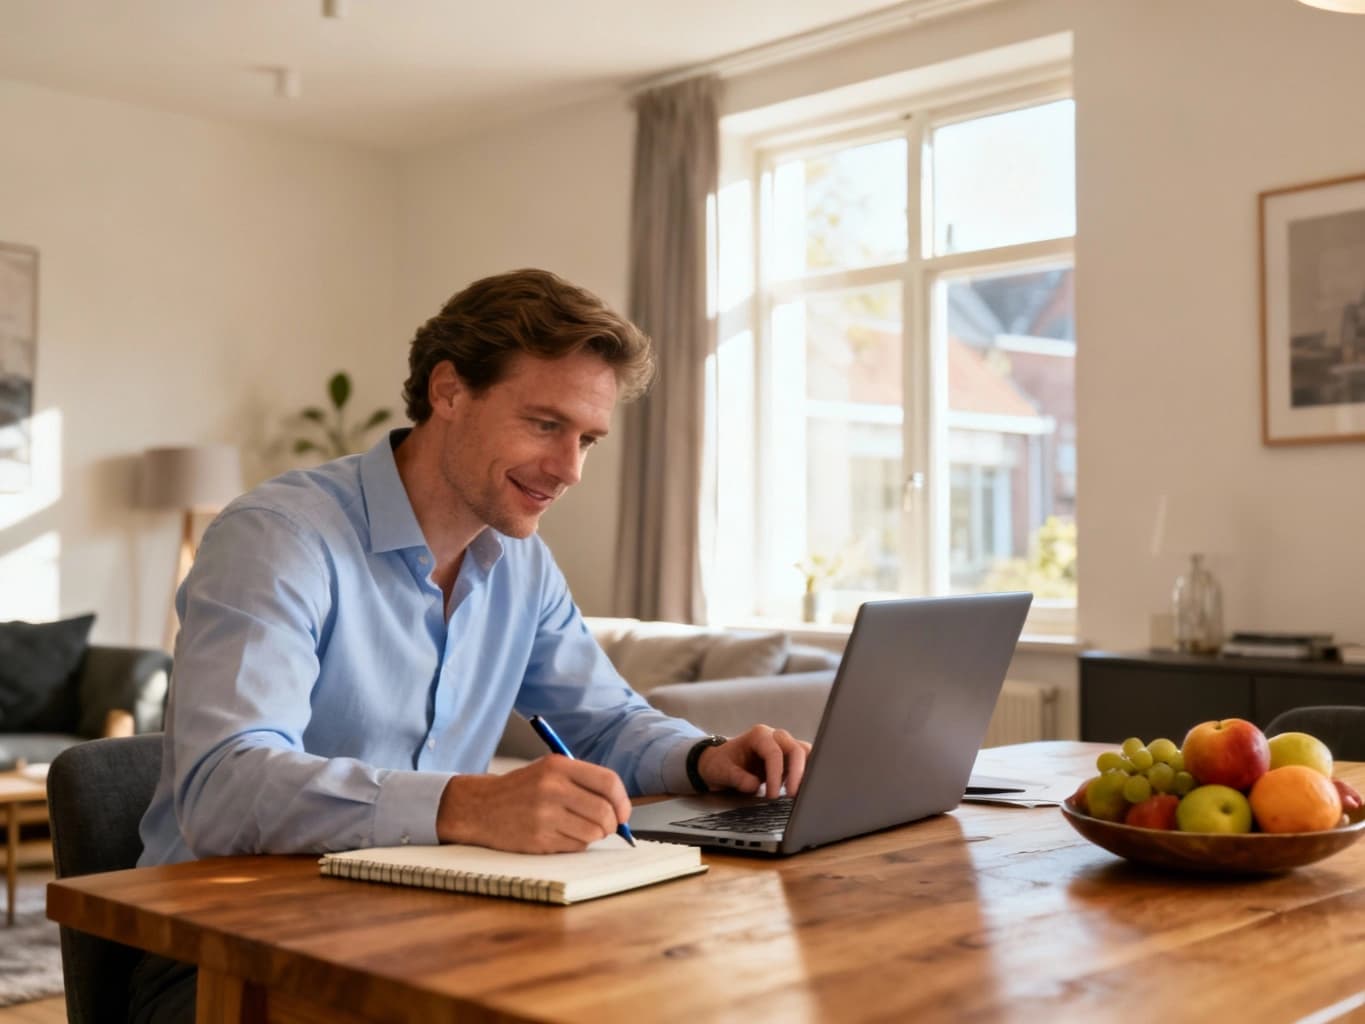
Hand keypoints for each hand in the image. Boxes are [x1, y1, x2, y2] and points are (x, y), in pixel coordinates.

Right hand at [436, 755, 631, 853]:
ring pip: (592, 832)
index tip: (623, 812)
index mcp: (558, 766)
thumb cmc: (521, 789)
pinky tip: (562, 836)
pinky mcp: (538, 839)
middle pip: (604, 812)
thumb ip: (583, 783)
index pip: (608, 782)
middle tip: (607, 826)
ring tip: (581, 829)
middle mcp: (552, 788)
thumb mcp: (549, 771)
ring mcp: (544, 815)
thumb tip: (620, 807)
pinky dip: (577, 844)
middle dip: (612, 824)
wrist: (480, 807)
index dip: (622, 801)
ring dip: (594, 835)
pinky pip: (575, 846)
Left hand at [696, 725, 810, 797]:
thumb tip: (754, 786)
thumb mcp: (721, 771)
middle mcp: (774, 736)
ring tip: (796, 792)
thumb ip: (737, 778)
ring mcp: (783, 746)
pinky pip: (804, 761)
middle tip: (791, 795)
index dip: (776, 774)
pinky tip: (797, 789)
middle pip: (796, 749)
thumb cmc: (720, 764)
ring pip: (805, 753)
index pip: (774, 753)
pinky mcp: (788, 758)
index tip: (773, 795)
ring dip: (804, 772)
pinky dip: (804, 774)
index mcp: (758, 735)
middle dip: (797, 773)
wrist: (719, 763)